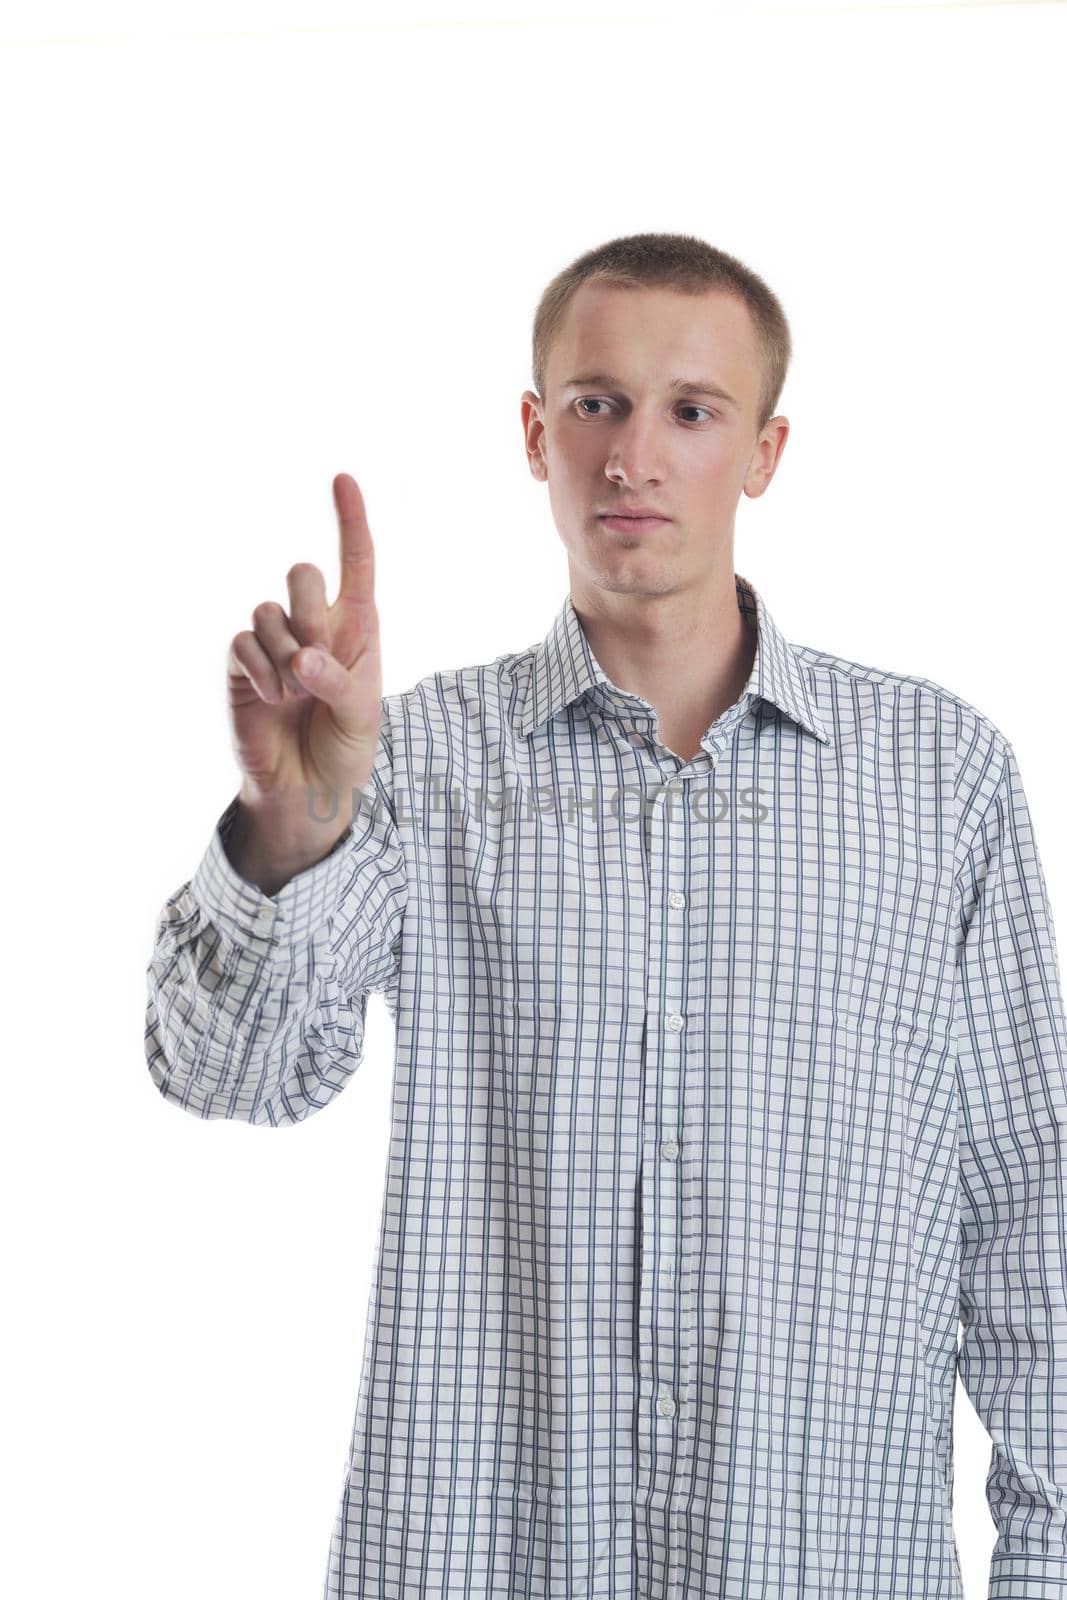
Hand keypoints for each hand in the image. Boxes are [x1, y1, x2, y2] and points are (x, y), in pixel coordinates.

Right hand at [225, 472, 381, 854]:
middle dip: (310, 613)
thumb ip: (338, 681)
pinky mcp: (242, 664)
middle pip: (303, 574)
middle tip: (315, 662)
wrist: (307, 789)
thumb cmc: (345, 748)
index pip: (356, 562)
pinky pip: (243, 643)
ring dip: (284, 654)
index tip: (342, 478)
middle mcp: (314, 625)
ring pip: (268, 610)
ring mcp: (275, 643)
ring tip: (295, 694)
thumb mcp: (360, 716)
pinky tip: (272, 700)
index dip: (350, 520)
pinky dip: (260, 672)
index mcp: (356, 627)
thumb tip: (301, 658)